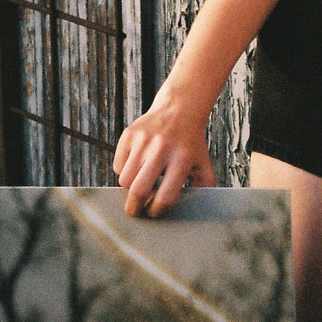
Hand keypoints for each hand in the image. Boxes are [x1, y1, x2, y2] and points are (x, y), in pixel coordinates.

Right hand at [113, 88, 215, 216]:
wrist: (180, 109)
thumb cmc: (191, 144)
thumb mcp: (203, 165)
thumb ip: (203, 189)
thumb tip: (195, 213)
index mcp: (182, 159)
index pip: (165, 197)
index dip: (156, 211)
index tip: (154, 212)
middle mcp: (162, 149)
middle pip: (138, 191)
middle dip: (134, 209)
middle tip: (135, 211)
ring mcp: (143, 141)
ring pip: (125, 180)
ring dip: (130, 187)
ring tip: (141, 181)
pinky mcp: (129, 134)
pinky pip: (118, 165)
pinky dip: (124, 170)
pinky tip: (137, 164)